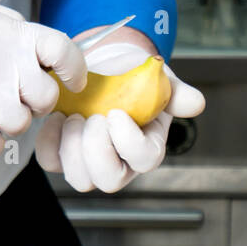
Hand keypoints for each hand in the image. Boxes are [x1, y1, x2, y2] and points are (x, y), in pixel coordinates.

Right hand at [0, 0, 86, 157]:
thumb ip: (11, 27)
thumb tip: (37, 43)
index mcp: (11, 35)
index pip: (64, 52)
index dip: (74, 70)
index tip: (69, 81)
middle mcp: (2, 64)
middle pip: (45, 99)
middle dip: (34, 102)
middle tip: (12, 96)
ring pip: (20, 125)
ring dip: (7, 123)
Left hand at [34, 42, 204, 192]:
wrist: (105, 66)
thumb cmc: (134, 76)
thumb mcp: (159, 79)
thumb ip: (176, 93)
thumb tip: (196, 103)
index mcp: (146, 146)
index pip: (144, 160)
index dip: (128, 142)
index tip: (116, 113)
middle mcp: (120, 161)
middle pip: (109, 179)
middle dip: (96, 149)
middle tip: (92, 117)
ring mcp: (90, 161)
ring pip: (79, 178)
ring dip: (72, 147)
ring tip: (73, 116)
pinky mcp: (64, 153)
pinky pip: (51, 162)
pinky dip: (50, 141)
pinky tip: (57, 117)